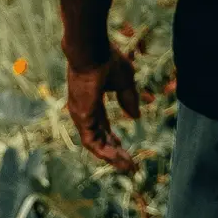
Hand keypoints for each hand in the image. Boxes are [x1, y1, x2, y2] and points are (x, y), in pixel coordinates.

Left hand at [66, 48, 141, 171]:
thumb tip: (135, 117)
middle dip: (114, 152)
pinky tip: (119, 158)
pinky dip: (106, 152)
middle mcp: (84, 111)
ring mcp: (82, 115)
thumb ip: (129, 99)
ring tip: (128, 166)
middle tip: (129, 164)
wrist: (93, 51)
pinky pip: (94, 142)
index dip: (113, 138)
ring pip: (96, 144)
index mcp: (92, 101)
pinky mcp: (82, 118)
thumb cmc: (107, 60)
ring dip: (113, 156)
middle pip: (99, 137)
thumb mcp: (125, 82)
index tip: (125, 148)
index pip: (101, 125)